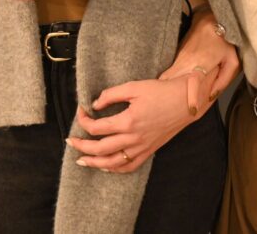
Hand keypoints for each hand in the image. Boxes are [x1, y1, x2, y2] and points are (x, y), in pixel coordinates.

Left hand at [67, 77, 197, 173]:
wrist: (186, 102)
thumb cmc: (161, 91)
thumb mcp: (134, 86)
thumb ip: (111, 95)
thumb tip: (94, 104)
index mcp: (128, 121)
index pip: (97, 127)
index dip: (84, 120)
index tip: (81, 111)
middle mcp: (133, 138)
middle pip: (100, 148)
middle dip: (81, 146)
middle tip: (69, 141)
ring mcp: (142, 147)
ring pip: (113, 162)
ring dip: (94, 162)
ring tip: (81, 160)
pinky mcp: (149, 151)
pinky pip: (130, 166)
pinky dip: (115, 169)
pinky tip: (106, 166)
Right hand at [159, 9, 239, 107]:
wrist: (210, 19)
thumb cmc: (224, 41)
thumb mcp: (232, 60)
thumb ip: (224, 80)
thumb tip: (212, 96)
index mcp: (201, 65)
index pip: (192, 84)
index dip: (192, 98)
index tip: (191, 111)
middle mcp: (185, 64)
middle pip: (172, 84)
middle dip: (171, 99)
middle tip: (172, 113)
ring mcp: (178, 60)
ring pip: (167, 80)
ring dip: (166, 92)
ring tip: (167, 107)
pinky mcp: (176, 58)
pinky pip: (169, 75)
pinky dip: (167, 84)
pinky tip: (168, 93)